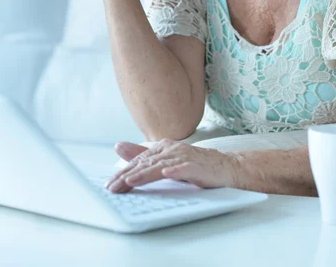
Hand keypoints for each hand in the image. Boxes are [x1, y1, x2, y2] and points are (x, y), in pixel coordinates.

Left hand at [105, 139, 241, 192]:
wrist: (226, 167)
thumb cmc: (195, 165)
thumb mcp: (165, 160)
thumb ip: (142, 154)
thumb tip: (117, 146)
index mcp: (163, 147)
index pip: (139, 161)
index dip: (123, 172)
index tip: (109, 185)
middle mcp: (172, 149)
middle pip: (146, 163)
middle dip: (128, 176)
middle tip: (113, 188)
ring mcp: (185, 157)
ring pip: (161, 165)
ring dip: (145, 174)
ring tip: (131, 182)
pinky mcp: (198, 166)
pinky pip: (186, 168)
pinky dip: (176, 170)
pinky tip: (167, 173)